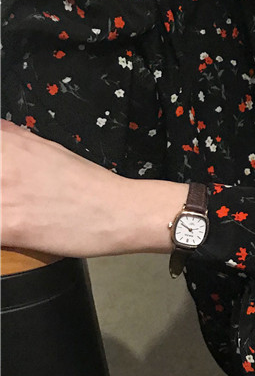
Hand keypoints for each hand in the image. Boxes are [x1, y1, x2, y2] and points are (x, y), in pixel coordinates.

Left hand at [1, 120, 186, 257]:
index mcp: (7, 143)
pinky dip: (0, 234)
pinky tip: (8, 233)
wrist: (121, 211)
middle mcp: (1, 166)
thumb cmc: (90, 184)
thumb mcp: (50, 149)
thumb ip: (14, 140)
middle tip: (6, 200)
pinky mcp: (8, 227)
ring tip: (8, 213)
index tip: (0, 181)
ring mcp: (2, 197)